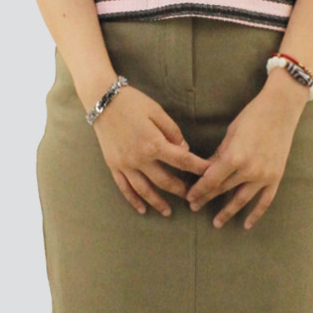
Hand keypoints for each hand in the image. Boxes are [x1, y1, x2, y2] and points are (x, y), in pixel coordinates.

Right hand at [91, 85, 210, 216]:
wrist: (102, 101)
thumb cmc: (132, 103)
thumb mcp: (157, 111)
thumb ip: (173, 131)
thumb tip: (184, 149)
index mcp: (154, 144)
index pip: (182, 161)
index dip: (198, 168)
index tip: (210, 175)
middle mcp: (140, 159)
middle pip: (165, 181)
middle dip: (181, 190)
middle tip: (193, 197)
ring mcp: (125, 165)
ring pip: (144, 190)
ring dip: (157, 203)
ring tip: (168, 212)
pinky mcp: (113, 166)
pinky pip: (124, 188)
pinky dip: (133, 200)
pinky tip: (142, 209)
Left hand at [185, 76, 307, 229]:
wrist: (281, 109)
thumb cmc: (252, 116)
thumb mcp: (230, 134)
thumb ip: (219, 156)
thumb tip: (207, 171)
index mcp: (234, 157)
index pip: (210, 180)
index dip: (198, 191)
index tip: (189, 198)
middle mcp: (248, 171)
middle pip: (223, 190)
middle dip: (207, 199)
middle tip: (194, 207)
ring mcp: (264, 176)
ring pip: (242, 200)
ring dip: (228, 212)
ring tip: (217, 223)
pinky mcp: (276, 177)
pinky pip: (265, 201)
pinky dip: (256, 214)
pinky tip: (247, 225)